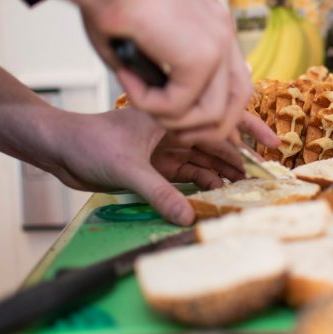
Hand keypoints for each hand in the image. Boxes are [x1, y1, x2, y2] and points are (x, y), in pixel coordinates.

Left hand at [50, 109, 278, 225]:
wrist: (58, 149)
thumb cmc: (88, 142)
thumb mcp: (127, 168)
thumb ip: (159, 193)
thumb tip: (187, 218)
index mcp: (173, 115)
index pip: (221, 119)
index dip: (250, 130)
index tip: (274, 144)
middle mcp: (174, 128)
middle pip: (217, 142)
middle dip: (240, 158)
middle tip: (262, 178)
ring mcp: (165, 147)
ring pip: (204, 159)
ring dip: (222, 172)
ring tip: (242, 189)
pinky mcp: (155, 164)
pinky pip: (186, 173)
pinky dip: (201, 182)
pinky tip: (215, 193)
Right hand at [83, 0, 252, 139]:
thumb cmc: (110, 5)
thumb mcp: (151, 49)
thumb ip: (170, 79)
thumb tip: (175, 117)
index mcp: (216, 29)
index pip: (237, 84)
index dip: (218, 113)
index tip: (188, 126)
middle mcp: (224, 35)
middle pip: (240, 101)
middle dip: (207, 129)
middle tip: (172, 131)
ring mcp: (218, 44)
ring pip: (212, 114)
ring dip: (171, 119)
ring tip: (140, 99)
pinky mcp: (201, 56)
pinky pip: (179, 106)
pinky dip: (148, 103)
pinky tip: (129, 79)